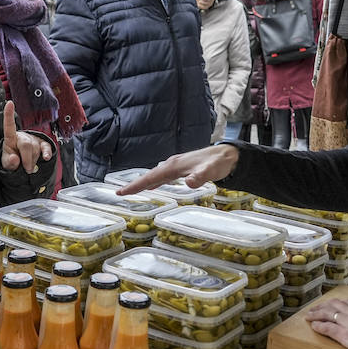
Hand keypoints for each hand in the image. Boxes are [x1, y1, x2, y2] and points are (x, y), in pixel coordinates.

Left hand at [0, 101, 53, 173]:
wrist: (22, 164)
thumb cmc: (12, 160)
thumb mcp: (6, 164)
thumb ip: (9, 162)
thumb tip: (14, 159)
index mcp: (11, 139)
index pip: (9, 126)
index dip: (9, 115)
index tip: (9, 103)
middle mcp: (22, 136)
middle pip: (26, 144)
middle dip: (27, 159)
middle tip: (27, 169)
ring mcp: (34, 139)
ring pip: (36, 149)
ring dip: (33, 160)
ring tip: (29, 166)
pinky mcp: (43, 144)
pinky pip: (46, 147)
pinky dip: (46, 153)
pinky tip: (46, 158)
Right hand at [115, 145, 239, 194]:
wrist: (228, 155)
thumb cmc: (219, 163)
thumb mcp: (211, 171)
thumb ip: (201, 176)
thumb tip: (190, 182)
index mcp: (174, 166)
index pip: (151, 177)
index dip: (136, 185)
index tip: (122, 192)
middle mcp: (172, 164)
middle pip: (149, 176)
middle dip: (134, 184)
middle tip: (119, 193)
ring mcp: (175, 166)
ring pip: (154, 176)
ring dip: (142, 183)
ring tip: (130, 191)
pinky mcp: (180, 169)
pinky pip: (162, 176)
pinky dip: (153, 181)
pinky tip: (152, 186)